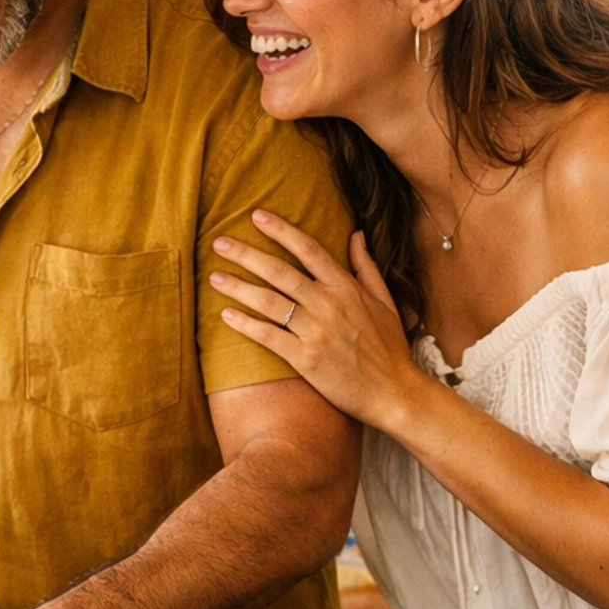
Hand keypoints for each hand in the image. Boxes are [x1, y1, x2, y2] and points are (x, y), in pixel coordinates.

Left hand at [210, 212, 424, 429]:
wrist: (394, 393)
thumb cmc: (389, 348)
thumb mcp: (385, 301)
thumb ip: (366, 266)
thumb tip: (356, 234)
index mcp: (347, 288)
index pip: (309, 249)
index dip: (281, 230)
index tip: (257, 216)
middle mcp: (329, 305)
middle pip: (280, 271)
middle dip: (247, 254)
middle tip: (220, 243)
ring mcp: (316, 332)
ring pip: (269, 302)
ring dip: (238, 287)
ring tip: (214, 277)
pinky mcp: (306, 359)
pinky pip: (269, 336)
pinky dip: (246, 324)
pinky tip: (226, 315)